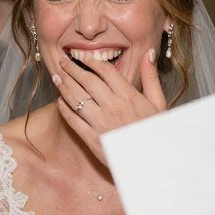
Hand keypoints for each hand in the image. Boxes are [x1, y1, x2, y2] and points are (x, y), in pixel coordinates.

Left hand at [52, 50, 166, 163]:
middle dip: (72, 69)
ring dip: (64, 86)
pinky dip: (65, 109)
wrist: (150, 161)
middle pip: (86, 81)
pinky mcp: (92, 138)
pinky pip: (73, 120)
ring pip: (77, 98)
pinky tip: (60, 101)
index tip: (83, 56)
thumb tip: (148, 53)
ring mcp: (100, 123)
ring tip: (56, 77)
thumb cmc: (154, 131)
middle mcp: (112, 106)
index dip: (91, 61)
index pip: (105, 71)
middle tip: (62, 61)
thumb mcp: (158, 102)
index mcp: (128, 95)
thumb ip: (150, 77)